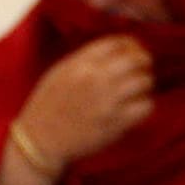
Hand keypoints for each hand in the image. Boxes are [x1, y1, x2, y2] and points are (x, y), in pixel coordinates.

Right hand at [14, 34, 153, 170]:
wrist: (39, 141)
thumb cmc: (47, 106)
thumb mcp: (60, 72)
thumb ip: (86, 59)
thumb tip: (117, 50)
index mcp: (80, 64)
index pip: (118, 42)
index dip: (130, 45)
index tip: (131, 53)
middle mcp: (96, 79)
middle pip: (135, 59)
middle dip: (143, 62)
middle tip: (142, 70)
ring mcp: (107, 102)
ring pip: (144, 81)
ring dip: (145, 84)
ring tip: (138, 91)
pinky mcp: (115, 124)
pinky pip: (145, 106)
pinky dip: (145, 105)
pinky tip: (135, 108)